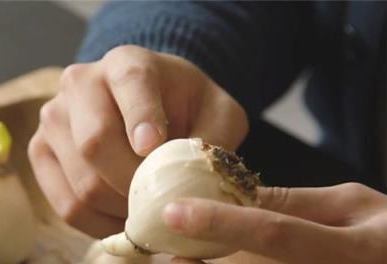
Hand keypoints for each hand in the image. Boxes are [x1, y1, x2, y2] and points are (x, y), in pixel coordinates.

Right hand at [28, 45, 247, 237]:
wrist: (147, 105)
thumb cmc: (184, 107)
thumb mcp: (218, 113)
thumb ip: (215, 139)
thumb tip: (193, 185)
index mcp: (127, 62)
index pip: (131, 84)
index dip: (141, 117)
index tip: (152, 147)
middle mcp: (80, 82)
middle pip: (96, 143)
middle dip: (135, 185)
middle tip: (163, 203)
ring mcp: (54, 116)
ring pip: (82, 182)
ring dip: (121, 209)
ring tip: (147, 210)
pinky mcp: (40, 150)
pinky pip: (66, 204)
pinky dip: (99, 223)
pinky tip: (123, 217)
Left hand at [163, 182, 386, 263]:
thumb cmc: (384, 231)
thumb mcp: (351, 206)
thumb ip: (294, 203)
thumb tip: (237, 192)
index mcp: (352, 248)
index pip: (274, 234)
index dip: (221, 223)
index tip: (174, 212)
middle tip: (166, 251)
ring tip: (182, 257)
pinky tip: (214, 263)